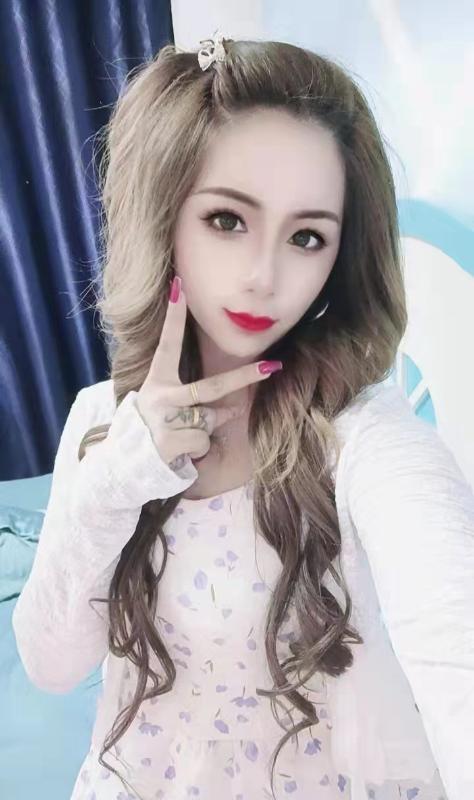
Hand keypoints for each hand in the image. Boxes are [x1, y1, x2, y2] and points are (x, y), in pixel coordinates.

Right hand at [136, 277, 282, 470]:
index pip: (167, 344)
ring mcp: (165, 420)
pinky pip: (202, 441)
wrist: (124, 466)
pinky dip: (196, 449)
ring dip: (202, 432)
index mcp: (156, 381)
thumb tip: (235, 410)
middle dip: (244, 377)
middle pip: (211, 387)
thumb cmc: (150, 430)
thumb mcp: (163, 405)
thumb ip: (194, 401)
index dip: (174, 317)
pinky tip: (177, 452)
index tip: (179, 287)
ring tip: (178, 437)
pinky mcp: (170, 443)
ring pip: (209, 420)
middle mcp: (159, 397)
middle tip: (271, 367)